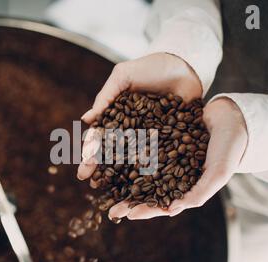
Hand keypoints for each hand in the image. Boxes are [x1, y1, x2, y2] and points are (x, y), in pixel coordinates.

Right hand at [78, 52, 202, 179]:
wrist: (183, 65)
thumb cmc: (149, 67)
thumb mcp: (124, 76)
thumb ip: (106, 96)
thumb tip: (87, 119)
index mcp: (116, 117)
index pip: (100, 137)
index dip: (91, 152)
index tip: (83, 168)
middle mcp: (131, 130)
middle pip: (113, 152)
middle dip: (101, 169)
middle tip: (92, 183)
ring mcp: (150, 137)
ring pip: (134, 160)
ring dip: (122, 175)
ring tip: (112, 190)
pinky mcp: (169, 141)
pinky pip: (159, 158)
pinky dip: (151, 171)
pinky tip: (145, 186)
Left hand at [111, 97, 247, 219]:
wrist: (233, 117)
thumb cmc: (229, 148)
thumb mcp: (217, 173)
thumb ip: (198, 193)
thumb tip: (171, 210)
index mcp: (186, 186)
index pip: (163, 204)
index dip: (146, 211)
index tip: (127, 215)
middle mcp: (174, 173)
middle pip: (148, 190)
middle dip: (129, 200)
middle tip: (109, 208)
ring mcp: (167, 156)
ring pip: (142, 170)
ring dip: (125, 177)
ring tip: (106, 183)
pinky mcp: (163, 138)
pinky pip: (144, 147)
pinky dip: (130, 151)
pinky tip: (114, 153)